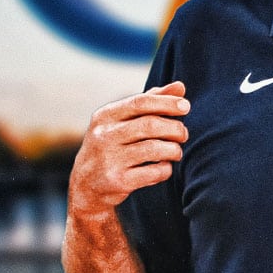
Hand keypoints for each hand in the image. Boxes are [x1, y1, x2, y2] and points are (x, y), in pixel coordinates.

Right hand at [68, 81, 189, 216]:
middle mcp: (103, 136)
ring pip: (154, 149)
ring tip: (176, 151)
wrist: (85, 186)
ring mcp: (109, 160)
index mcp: (105, 116)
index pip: (140, 102)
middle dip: (175, 128)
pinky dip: (166, 169)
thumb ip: (150, 102)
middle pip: (150, 125)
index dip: (167, 102)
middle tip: (183, 134)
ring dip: (174, 150)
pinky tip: (164, 167)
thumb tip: (180, 86)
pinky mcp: (117, 181)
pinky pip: (154, 172)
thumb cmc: (112, 145)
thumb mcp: (122, 121)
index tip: (186, 106)